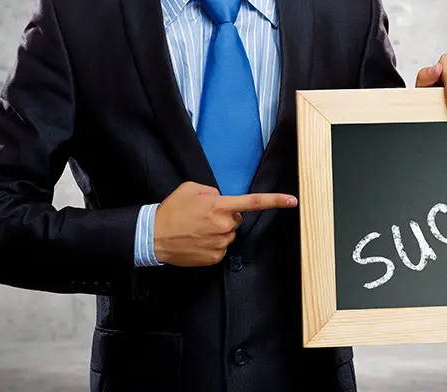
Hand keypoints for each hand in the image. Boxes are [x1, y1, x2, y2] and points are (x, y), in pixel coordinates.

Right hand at [153, 182, 297, 265]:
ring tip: (196, 229)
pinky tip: (196, 241)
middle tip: (203, 217)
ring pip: (228, 235)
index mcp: (220, 206)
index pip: (253, 202)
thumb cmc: (172, 210)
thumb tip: (222, 200)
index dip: (275, 201)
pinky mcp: (214, 258)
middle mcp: (224, 226)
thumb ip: (212, 192)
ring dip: (218, 231)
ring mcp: (220, 244)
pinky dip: (212, 244)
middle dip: (225, 217)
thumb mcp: (191, 189)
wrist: (153, 236)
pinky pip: (221, 249)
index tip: (293, 201)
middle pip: (236, 219)